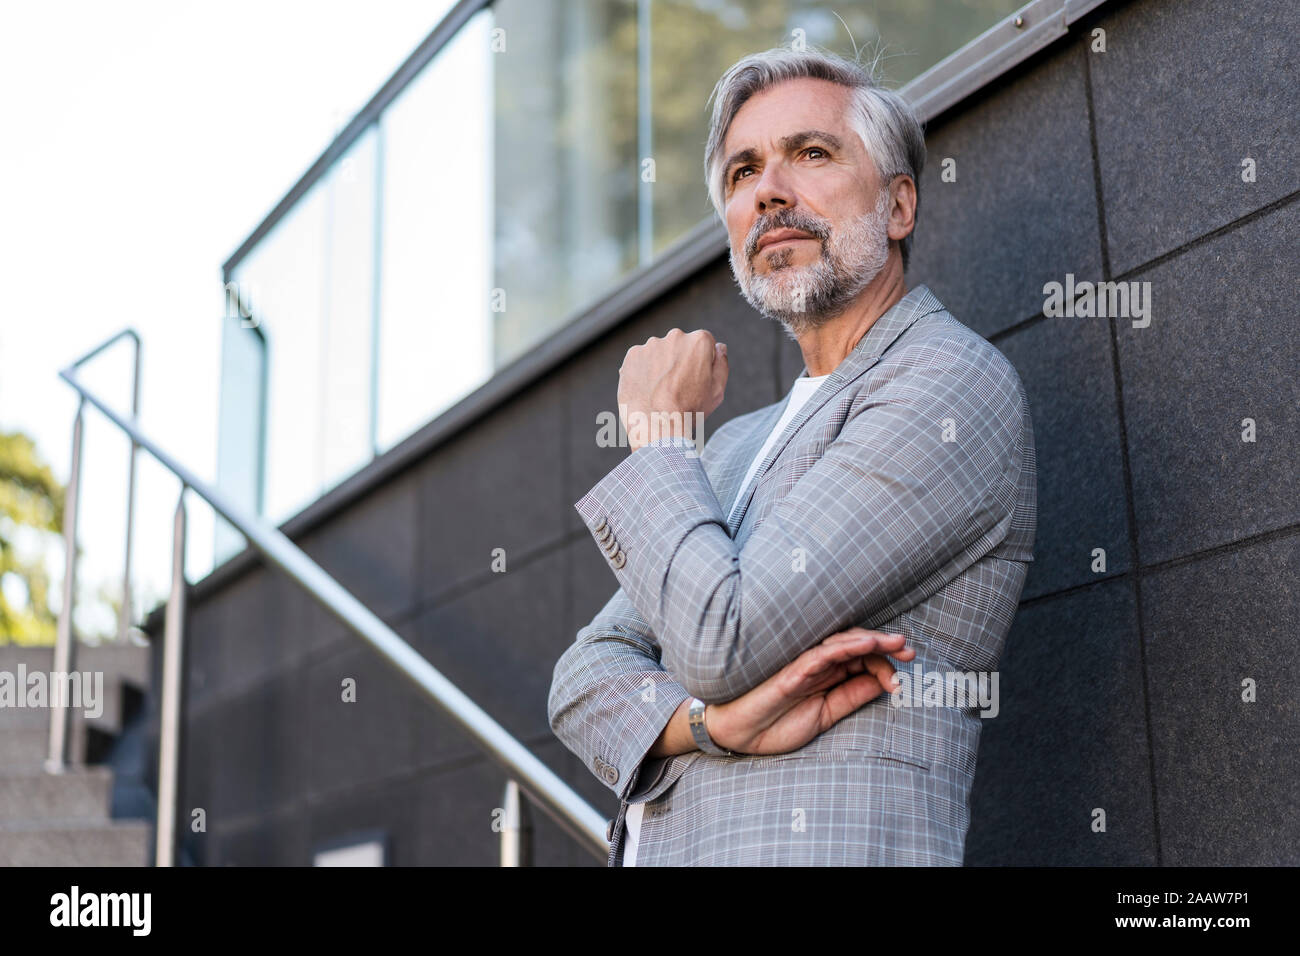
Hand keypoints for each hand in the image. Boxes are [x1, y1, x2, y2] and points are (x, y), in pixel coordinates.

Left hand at [617, 329, 727, 451]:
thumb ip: (721, 364)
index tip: (695, 379)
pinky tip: (647, 389)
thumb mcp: (717, 390)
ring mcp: (651, 345)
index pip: (704, 344)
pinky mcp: (633, 355)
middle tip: (677, 387)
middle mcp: (675, 336)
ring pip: (659, 352)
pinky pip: (640, 360)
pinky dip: (643, 371)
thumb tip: (719, 347)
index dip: (701, 363)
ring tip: (660, 391)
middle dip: (680, 361)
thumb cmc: (690, 411)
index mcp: (699, 342)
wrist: (657, 426)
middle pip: (680, 345)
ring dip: (660, 366)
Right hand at [704, 628, 915, 755]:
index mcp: (827, 676)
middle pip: (857, 646)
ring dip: (871, 640)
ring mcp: (804, 664)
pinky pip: (821, 654)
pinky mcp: (791, 669)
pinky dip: (845, 647)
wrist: (738, 735)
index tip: (903, 681)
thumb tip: (884, 684)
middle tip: (909, 651)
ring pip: (842, 643)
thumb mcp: (825, 716)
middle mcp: (818, 665)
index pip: (863, 661)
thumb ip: (851, 698)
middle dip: (886, 646)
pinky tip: (866, 644)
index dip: (886, 665)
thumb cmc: (775, 725)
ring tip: (897, 643)